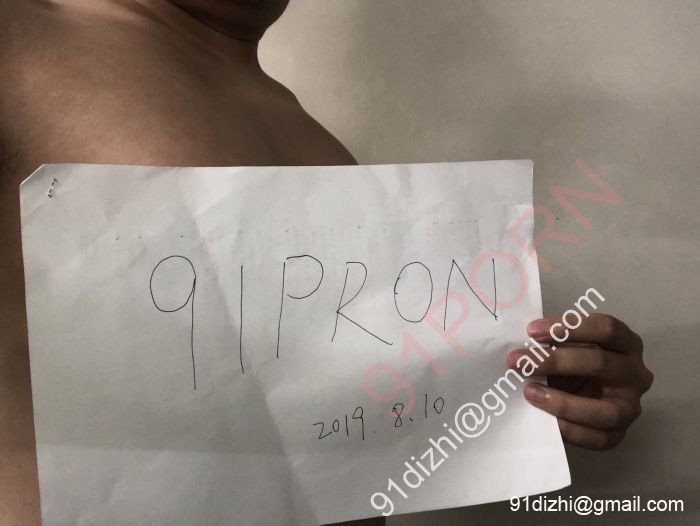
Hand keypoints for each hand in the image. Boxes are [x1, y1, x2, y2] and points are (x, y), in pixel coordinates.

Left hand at [506, 313, 653, 449]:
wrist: (582, 399)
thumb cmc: (574, 365)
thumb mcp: (569, 348)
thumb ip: (554, 344)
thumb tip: (523, 349)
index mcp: (626, 344)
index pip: (606, 328)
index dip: (569, 327)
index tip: (532, 331)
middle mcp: (635, 374)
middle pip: (600, 363)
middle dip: (555, 361)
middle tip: (518, 361)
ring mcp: (630, 406)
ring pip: (605, 410)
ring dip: (563, 403)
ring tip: (530, 392)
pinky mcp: (619, 434)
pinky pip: (597, 438)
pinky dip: (570, 430)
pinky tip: (547, 422)